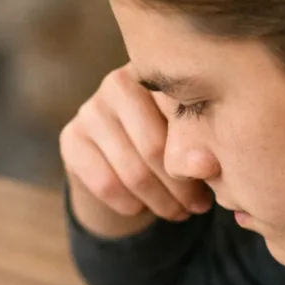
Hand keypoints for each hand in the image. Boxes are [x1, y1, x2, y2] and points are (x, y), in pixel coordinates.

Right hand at [61, 63, 212, 237]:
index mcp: (158, 72)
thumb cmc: (168, 144)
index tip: (214, 175)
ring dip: (162, 202)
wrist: (118, 163)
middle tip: (199, 205)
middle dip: (182, 186)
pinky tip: (143, 208)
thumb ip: (201, 144)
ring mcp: (90, 109)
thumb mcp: (189, 137)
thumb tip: (207, 167)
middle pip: (155, 147)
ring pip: (133, 172)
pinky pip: (107, 184)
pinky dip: (131, 205)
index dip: (198, 151)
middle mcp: (118, 83)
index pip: (180, 112)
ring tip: (180, 212)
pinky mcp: (70, 138)